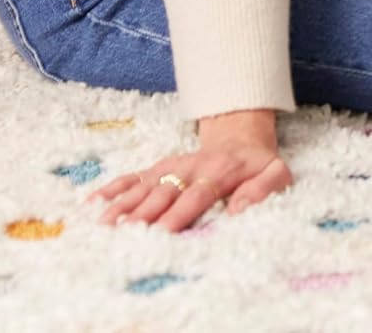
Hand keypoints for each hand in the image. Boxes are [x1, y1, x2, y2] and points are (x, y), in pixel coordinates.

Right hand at [89, 109, 290, 230]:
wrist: (243, 137)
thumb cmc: (259, 165)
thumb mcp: (276, 173)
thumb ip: (263, 189)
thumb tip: (239, 209)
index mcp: (221, 171)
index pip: (197, 195)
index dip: (179, 213)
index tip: (162, 232)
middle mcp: (192, 167)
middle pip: (165, 192)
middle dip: (144, 213)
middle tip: (122, 234)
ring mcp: (173, 166)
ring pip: (145, 186)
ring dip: (124, 204)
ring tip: (103, 224)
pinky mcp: (160, 168)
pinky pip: (135, 176)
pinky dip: (114, 188)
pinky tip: (95, 202)